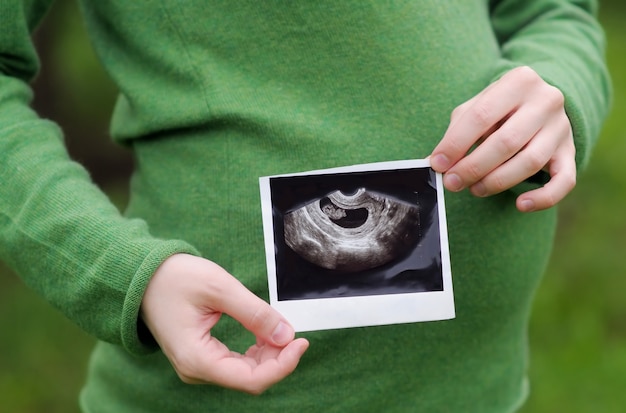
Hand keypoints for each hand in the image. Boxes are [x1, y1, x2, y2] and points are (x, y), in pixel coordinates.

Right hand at [140, 253, 308, 394]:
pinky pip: (235, 364)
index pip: (251, 379)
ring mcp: (197, 365)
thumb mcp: (219, 288)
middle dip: (278, 358)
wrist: (142, 276)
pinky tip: (265, 334)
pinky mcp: (200, 357)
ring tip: (280, 329)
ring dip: (268, 355)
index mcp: (197, 359)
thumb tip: (286, 334)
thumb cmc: (174, 278)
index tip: (301, 341)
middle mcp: (196, 370)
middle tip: (294, 331)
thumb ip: (254, 313)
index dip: (283, 364)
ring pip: (244, 374)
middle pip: (250, 379)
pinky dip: (255, 352)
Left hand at [430, 66, 575, 211]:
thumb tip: (437, 162)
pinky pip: (564, 181)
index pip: (481, 116)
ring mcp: (561, 127)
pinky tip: (521, 204)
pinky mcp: (570, 152)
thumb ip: (456, 131)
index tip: (438, 164)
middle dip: (474, 167)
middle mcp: (546, 100)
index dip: (456, 144)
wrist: (538, 103)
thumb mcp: (476, 107)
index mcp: (519, 81)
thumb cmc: (498, 109)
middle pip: (506, 142)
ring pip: (530, 162)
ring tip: (475, 189)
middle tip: (453, 183)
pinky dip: (543, 198)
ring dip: (497, 182)